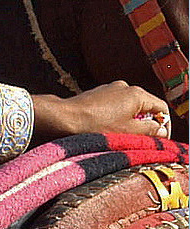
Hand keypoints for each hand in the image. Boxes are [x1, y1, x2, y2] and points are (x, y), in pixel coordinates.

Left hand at [31, 81, 171, 144]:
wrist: (64, 118)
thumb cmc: (95, 125)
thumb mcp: (128, 132)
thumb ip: (150, 131)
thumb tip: (161, 131)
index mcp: (136, 94)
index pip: (161, 108)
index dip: (164, 125)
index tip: (159, 139)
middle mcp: (124, 87)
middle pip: (145, 107)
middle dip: (145, 124)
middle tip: (141, 140)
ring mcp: (110, 89)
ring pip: (129, 107)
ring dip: (130, 122)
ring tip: (120, 136)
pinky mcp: (98, 95)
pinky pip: (114, 106)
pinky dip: (116, 117)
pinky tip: (106, 129)